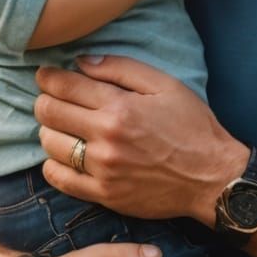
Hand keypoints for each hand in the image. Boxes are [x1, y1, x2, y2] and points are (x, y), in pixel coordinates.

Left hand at [34, 55, 246, 224]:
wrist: (212, 178)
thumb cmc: (193, 126)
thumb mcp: (165, 85)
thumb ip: (121, 68)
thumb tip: (82, 61)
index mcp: (120, 107)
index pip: (63, 86)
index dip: (48, 77)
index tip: (46, 75)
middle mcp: (106, 138)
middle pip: (49, 114)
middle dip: (44, 101)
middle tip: (51, 99)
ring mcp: (102, 169)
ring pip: (50, 145)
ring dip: (50, 131)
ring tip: (62, 127)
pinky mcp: (104, 194)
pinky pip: (59, 179)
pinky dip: (53, 165)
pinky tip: (64, 156)